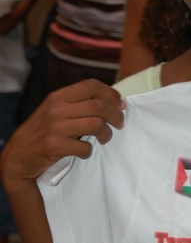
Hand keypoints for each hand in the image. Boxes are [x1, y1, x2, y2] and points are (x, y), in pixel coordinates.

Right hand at [0, 80, 124, 185]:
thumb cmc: (42, 133)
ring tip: (104, 138)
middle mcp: (56, 108)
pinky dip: (89, 151)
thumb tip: (113, 102)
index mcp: (58, 96)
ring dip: (106, 133)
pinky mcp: (54, 145)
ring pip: (96, 124)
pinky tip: (84, 152)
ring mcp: (55, 127)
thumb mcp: (54, 111)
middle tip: (120, 124)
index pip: (91, 85)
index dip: (111, 94)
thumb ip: (77, 105)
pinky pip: (85, 147)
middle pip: (98, 105)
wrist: (18, 156)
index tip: (120, 105)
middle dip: (116, 116)